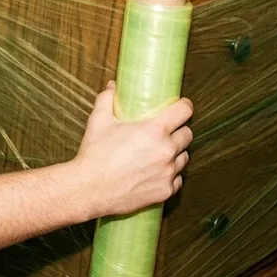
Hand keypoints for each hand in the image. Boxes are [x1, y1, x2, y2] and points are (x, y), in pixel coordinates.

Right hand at [71, 81, 192, 219]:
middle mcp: (166, 151)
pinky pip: (177, 179)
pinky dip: (170, 175)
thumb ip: (107, 99)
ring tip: (160, 153)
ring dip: (176, 153)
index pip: (184, 111)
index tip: (180, 107)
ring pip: (183, 157)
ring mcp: (168, 172)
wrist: (89, 189)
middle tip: (166, 132)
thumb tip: (113, 86)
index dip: (184, 106)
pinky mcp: (165, 191)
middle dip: (179, 130)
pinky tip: (157, 172)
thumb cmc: (94, 154)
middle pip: (187, 135)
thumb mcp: (99, 121)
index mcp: (154, 130)